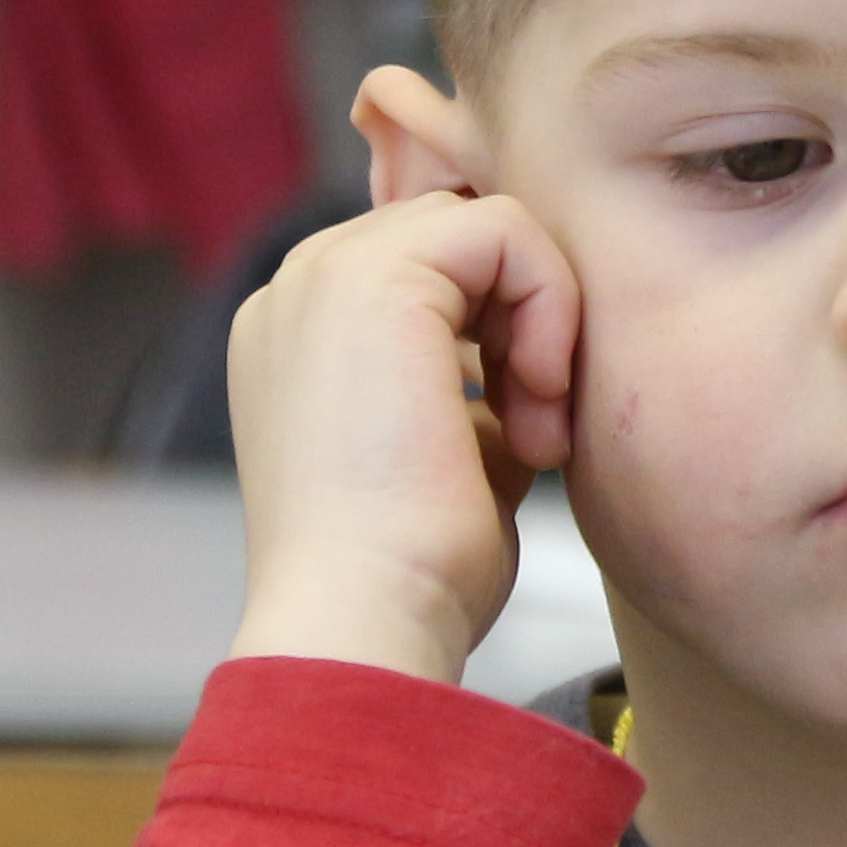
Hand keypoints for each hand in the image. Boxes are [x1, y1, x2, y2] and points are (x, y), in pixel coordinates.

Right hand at [224, 185, 582, 685]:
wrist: (366, 619)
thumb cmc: (410, 576)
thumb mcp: (447, 459)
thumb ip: (474, 392)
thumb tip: (524, 364)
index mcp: (301, 338)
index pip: (436, 271)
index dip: (505, 331)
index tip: (524, 431)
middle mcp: (297, 294)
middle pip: (463, 239)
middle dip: (526, 321)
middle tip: (537, 431)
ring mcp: (322, 275)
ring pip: (488, 227)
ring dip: (541, 318)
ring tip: (535, 428)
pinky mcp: (371, 275)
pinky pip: (506, 229)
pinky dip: (549, 303)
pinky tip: (535, 397)